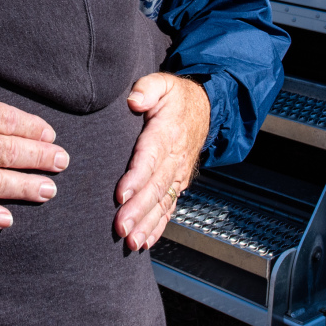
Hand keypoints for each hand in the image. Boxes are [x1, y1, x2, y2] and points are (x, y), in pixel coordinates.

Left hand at [115, 73, 209, 250]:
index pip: (150, 158)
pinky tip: (145, 242)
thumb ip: (147, 88)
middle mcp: (174, 158)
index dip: (136, 178)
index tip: (120, 195)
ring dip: (147, 224)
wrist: (204, 109)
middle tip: (121, 228)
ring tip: (131, 242)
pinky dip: (158, 227)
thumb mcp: (162, 83)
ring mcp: (178, 174)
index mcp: (167, 133)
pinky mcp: (177, 183)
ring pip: (162, 203)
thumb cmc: (176, 98)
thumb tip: (134, 100)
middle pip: (155, 187)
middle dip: (138, 210)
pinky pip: (169, 208)